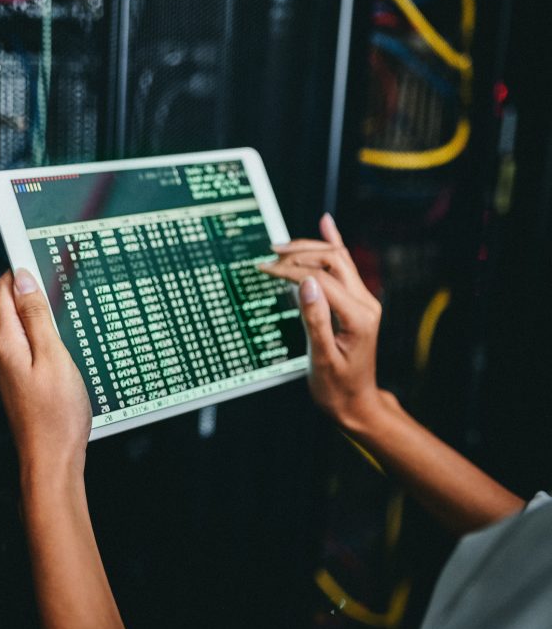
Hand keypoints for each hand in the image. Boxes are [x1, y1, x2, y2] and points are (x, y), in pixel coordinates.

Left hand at [0, 269, 91, 478]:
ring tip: (67, 307)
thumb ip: (36, 317)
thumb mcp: (53, 356)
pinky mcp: (22, 379)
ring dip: (42, 313)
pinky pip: (30, 345)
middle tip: (63, 277)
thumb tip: (23, 281)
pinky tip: (65, 341)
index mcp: (6, 341)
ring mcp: (10, 367)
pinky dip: (45, 336)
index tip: (39, 254)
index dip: (22, 268)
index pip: (4, 289)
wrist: (53, 460)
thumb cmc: (56, 416)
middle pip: (12, 305)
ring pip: (23, 326)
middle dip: (34, 289)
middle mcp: (1, 352)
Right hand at [258, 214, 387, 427]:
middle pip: (333, 259)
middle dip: (300, 252)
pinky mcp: (356, 303)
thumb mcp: (321, 358)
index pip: (321, 278)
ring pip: (337, 260)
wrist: (356, 403)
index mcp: (357, 316)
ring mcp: (363, 301)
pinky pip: (345, 267)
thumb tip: (305, 283)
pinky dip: (334, 244)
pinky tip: (326, 225)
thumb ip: (315, 319)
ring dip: (310, 249)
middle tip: (270, 256)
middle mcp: (365, 303)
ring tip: (281, 248)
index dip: (291, 270)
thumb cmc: (337, 388)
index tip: (264, 269)